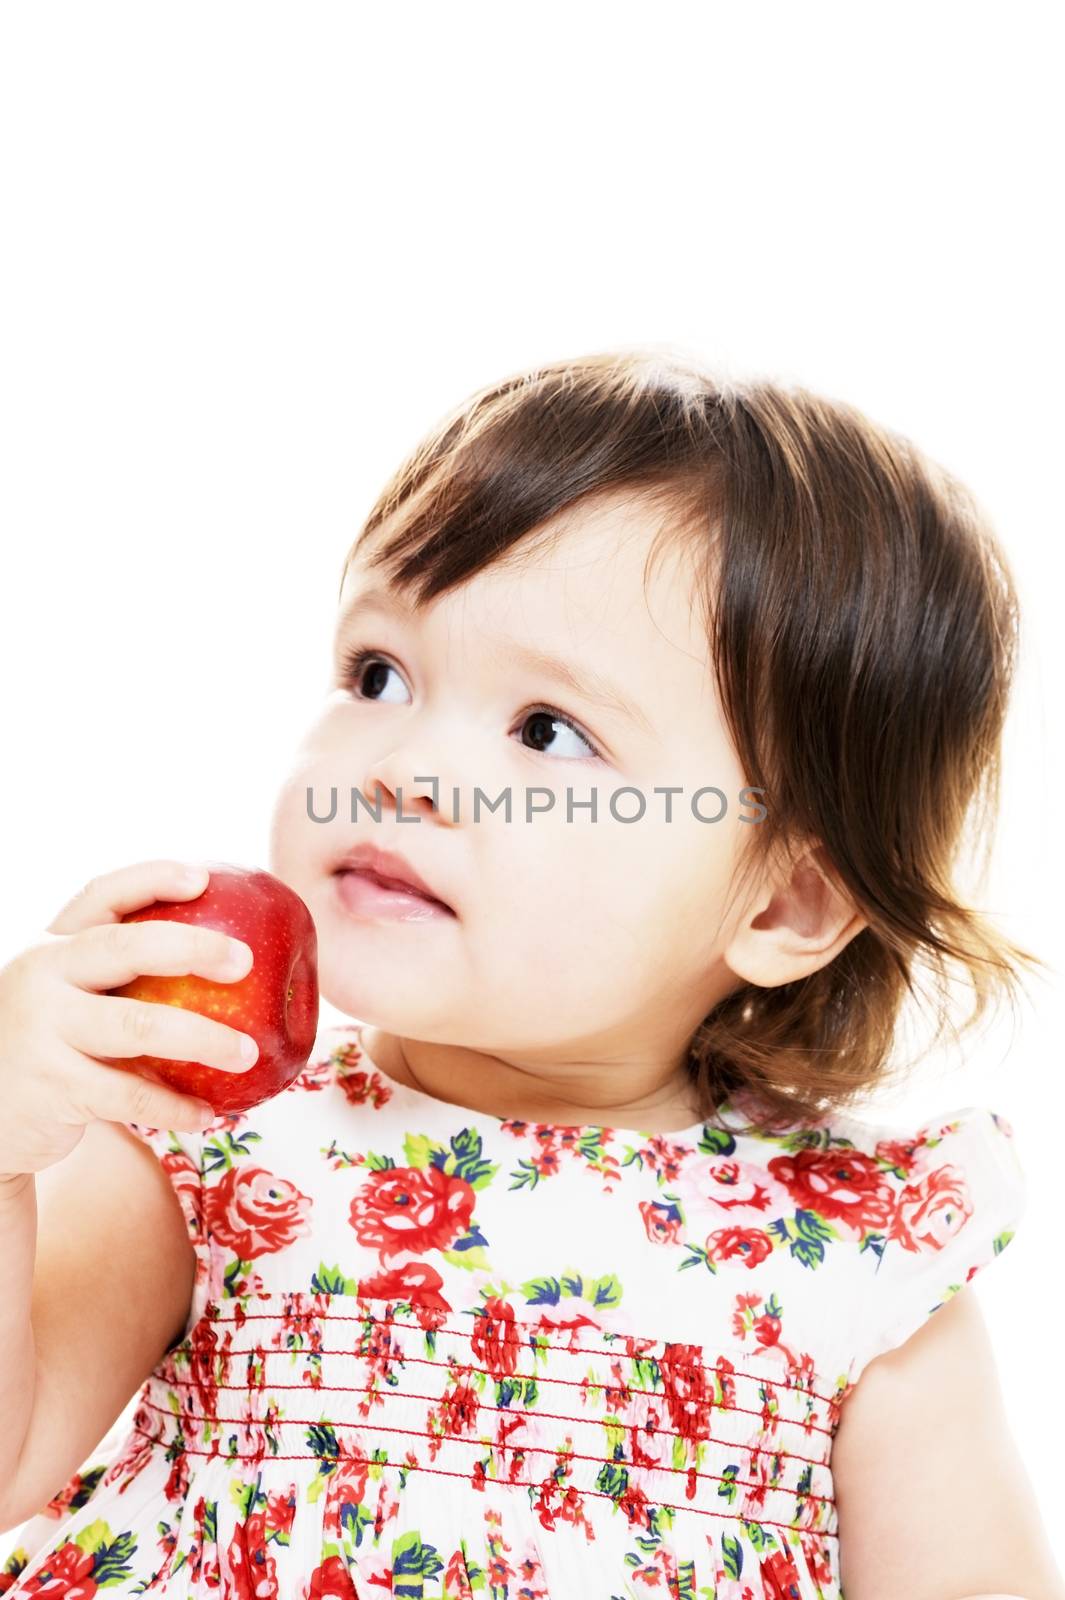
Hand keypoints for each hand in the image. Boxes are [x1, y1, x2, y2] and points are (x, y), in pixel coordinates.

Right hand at [0, 858, 258, 1179]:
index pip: (102, 896)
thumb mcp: (68, 997)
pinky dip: (175, 1107)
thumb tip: (229, 958)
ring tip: (247, 1053)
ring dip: (203, 1040)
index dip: (152, 880)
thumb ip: (121, 977)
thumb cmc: (50, 1047)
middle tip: (244, 961)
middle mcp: (42, 977)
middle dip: (192, 947)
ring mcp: (43, 1031)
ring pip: (138, 1026)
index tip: (203, 878)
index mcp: (53, 946)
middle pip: (124, 947)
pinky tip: (208, 1113)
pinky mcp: (52, 1086)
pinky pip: (130, 1095)